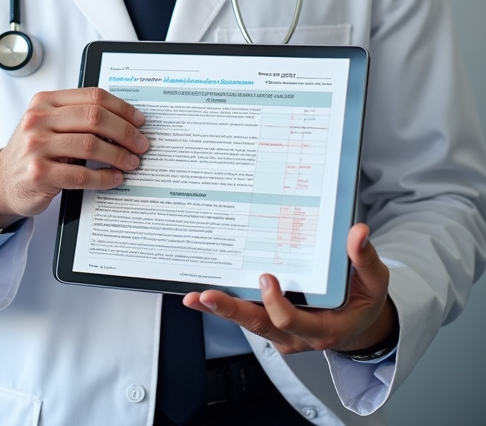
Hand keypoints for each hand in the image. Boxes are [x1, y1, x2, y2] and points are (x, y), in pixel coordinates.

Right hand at [0, 87, 148, 230]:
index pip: (92, 96)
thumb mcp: (48, 125)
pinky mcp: (39, 174)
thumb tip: (124, 121)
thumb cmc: (33, 152)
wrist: (2, 181)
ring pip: (91, 145)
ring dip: (119, 155)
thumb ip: (76, 117)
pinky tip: (114, 178)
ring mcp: (36, 147)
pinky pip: (82, 174)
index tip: (138, 120)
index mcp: (44, 102)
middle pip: (95, 117)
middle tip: (141, 144)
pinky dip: (104, 177)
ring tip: (131, 162)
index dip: (122, 108)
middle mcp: (38, 120)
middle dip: (125, 131)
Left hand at [183, 223, 396, 354]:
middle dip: (230, 310)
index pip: (291, 322)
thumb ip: (364, 259)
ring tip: (194, 297)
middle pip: (258, 325)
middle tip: (206, 295)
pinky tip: (203, 296)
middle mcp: (297, 336)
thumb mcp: (373, 281)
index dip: (275, 303)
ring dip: (219, 310)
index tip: (266, 276)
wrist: (359, 323)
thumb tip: (358, 232)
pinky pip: (247, 316)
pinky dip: (226, 307)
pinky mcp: (271, 325)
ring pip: (247, 323)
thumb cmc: (364, 300)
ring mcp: (281, 333)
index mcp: (323, 328)